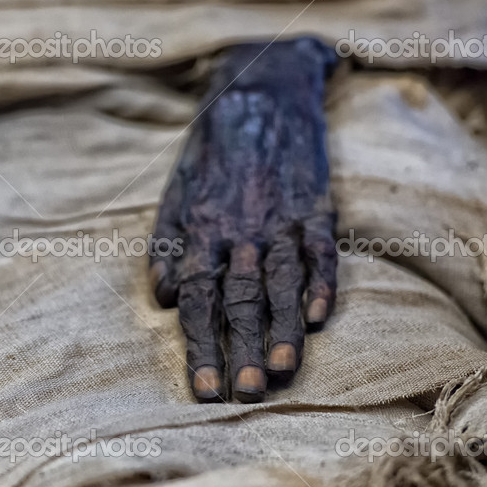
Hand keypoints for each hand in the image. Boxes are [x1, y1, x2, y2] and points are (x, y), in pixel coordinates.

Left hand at [149, 38, 336, 402]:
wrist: (260, 93)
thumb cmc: (212, 155)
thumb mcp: (176, 193)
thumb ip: (168, 245)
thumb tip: (164, 297)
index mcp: (201, 232)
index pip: (197, 300)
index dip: (199, 346)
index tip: (204, 390)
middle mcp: (239, 231)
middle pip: (238, 299)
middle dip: (240, 349)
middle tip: (243, 394)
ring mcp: (279, 219)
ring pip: (281, 282)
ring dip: (282, 328)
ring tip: (283, 371)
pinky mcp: (315, 205)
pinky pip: (321, 249)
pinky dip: (322, 282)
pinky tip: (321, 317)